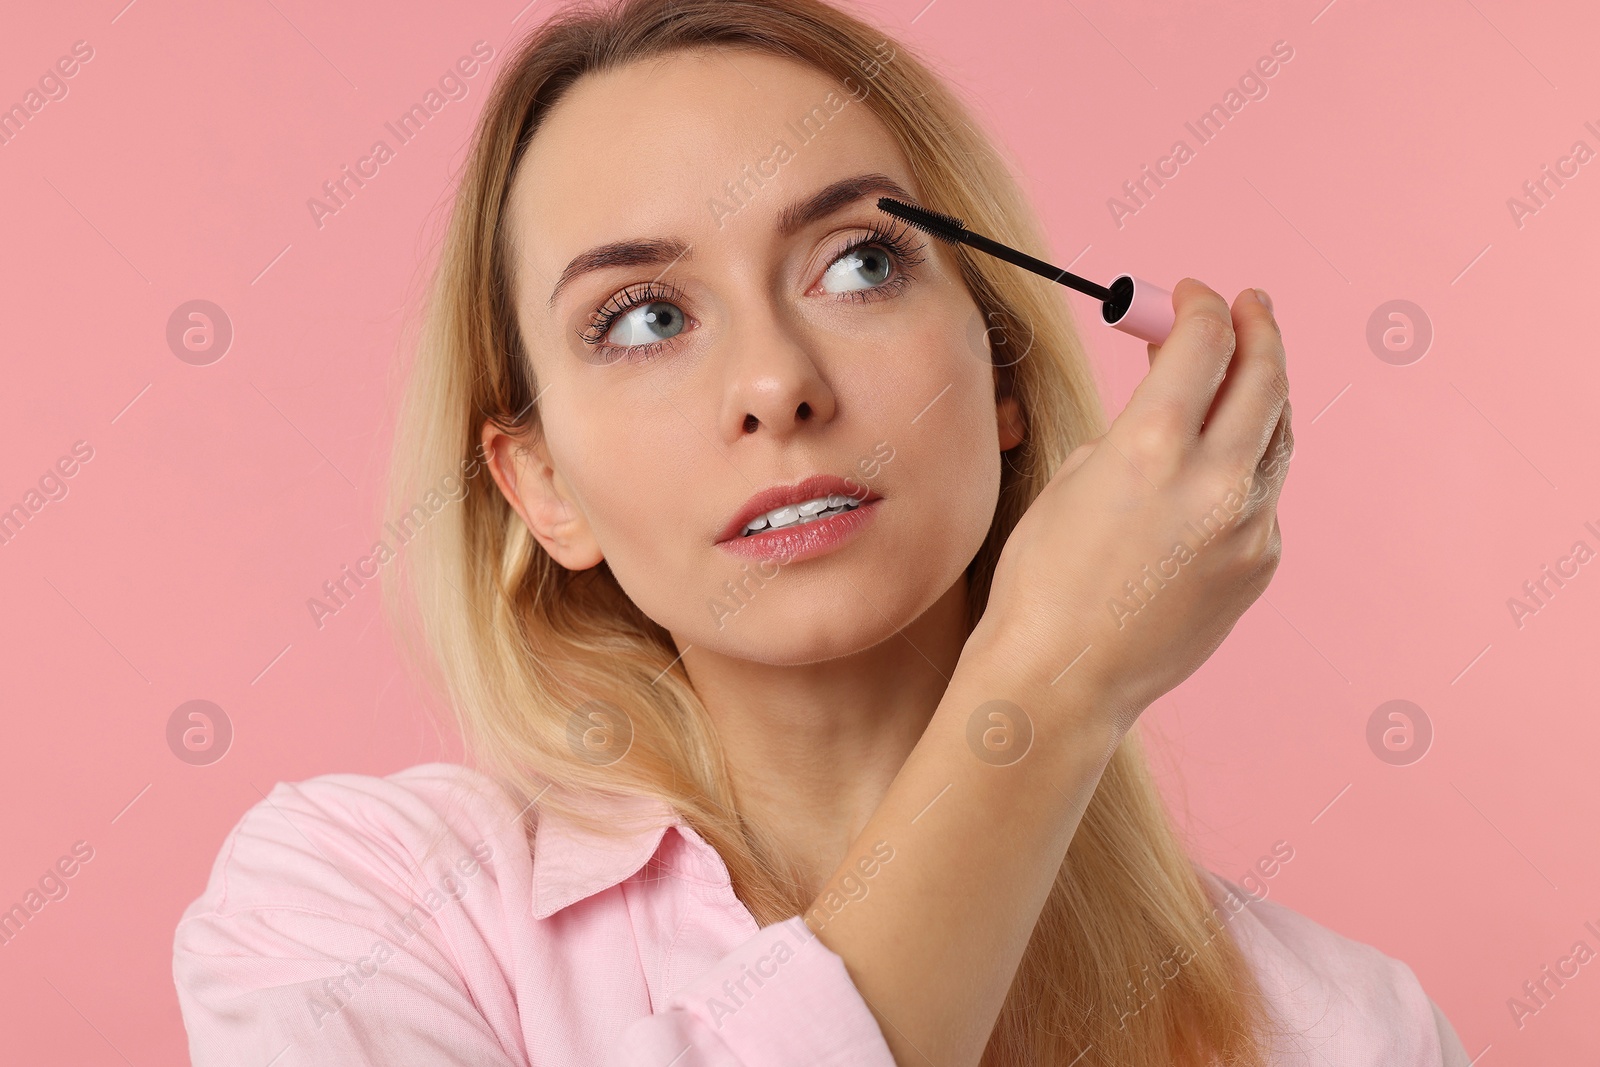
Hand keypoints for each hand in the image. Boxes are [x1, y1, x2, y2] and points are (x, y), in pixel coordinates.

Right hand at [969, 279, 1291, 736]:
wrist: (1063, 677)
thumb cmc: (1043, 579)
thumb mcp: (1076, 476)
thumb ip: (1136, 423)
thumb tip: (1172, 389)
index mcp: (1153, 447)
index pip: (1206, 341)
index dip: (1201, 305)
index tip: (1193, 295)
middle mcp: (1215, 481)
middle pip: (1264, 376)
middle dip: (1258, 329)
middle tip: (1249, 308)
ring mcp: (1249, 528)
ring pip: (1277, 435)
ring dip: (1261, 395)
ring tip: (1242, 376)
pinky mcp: (1260, 566)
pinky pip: (1264, 497)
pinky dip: (1245, 470)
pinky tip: (1213, 472)